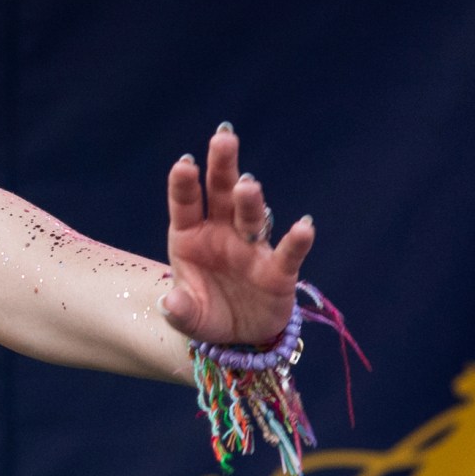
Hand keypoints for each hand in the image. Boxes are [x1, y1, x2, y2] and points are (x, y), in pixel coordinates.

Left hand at [160, 127, 313, 347]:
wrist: (238, 337)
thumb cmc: (206, 312)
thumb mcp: (187, 317)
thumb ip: (179, 310)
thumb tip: (170, 303)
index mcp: (191, 236)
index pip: (186, 205)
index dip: (185, 184)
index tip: (184, 164)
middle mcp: (222, 234)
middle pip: (222, 194)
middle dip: (223, 167)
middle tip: (224, 138)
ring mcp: (251, 249)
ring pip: (251, 217)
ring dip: (250, 201)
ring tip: (248, 186)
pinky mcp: (278, 271)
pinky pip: (288, 254)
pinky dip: (297, 241)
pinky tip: (304, 227)